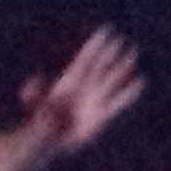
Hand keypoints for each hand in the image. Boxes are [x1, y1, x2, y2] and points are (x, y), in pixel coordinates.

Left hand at [20, 27, 143, 153]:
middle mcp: (84, 88)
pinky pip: (118, 102)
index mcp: (70, 81)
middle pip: (100, 66)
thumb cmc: (39, 121)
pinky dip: (129, 93)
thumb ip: (34, 94)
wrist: (48, 138)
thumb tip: (30, 84)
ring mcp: (93, 100)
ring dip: (121, 68)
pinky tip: (139, 83)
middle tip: (122, 41)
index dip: (95, 46)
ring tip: (132, 54)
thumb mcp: (34, 106)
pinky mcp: (101, 116)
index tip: (105, 32)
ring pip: (111, 80)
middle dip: (110, 54)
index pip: (85, 59)